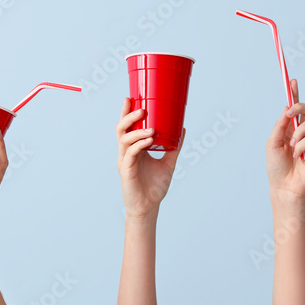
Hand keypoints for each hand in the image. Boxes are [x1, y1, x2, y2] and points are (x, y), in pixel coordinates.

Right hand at [116, 98, 180, 218]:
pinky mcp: (126, 170)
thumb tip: (182, 128)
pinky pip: (130, 153)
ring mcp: (125, 160)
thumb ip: (174, 147)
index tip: (130, 98)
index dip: (127, 112)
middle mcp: (126, 152)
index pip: (127, 127)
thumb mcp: (168, 163)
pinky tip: (149, 140)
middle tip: (142, 109)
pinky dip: (139, 145)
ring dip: (137, 131)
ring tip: (151, 128)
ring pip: (124, 139)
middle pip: (122, 129)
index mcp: (134, 148)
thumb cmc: (155, 186)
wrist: (149, 206)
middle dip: (129, 117)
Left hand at [266, 79, 304, 204]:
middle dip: (299, 106)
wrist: (283, 186)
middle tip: (289, 113)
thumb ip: (280, 125)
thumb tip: (286, 109)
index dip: (295, 94)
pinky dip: (301, 147)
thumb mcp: (272, 142)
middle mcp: (301, 132)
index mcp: (289, 128)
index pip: (294, 109)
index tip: (292, 81)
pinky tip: (297, 157)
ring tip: (291, 146)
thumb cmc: (276, 166)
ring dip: (298, 133)